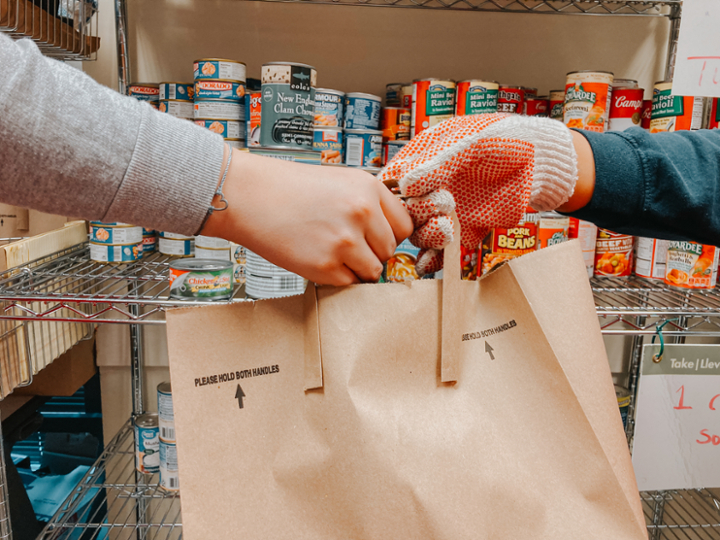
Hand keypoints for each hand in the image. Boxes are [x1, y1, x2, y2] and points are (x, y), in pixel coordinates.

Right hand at [201, 150, 413, 285]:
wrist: (250, 196)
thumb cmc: (291, 189)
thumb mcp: (341, 182)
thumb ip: (370, 205)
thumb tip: (392, 234)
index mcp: (369, 188)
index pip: (405, 226)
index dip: (390, 234)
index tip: (376, 238)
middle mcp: (362, 213)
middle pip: (390, 251)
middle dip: (372, 252)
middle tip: (346, 244)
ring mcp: (344, 241)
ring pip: (373, 271)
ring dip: (356, 268)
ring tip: (331, 252)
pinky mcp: (325, 265)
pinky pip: (348, 283)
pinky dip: (336, 277)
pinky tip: (317, 257)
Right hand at [378, 114, 577, 274]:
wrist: (540, 161)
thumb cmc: (504, 139)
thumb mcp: (469, 143)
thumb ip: (438, 163)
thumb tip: (405, 185)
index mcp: (423, 161)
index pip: (393, 183)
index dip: (395, 194)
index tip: (410, 196)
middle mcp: (430, 190)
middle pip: (404, 213)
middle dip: (417, 215)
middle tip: (443, 207)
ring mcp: (446, 213)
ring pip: (420, 234)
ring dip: (426, 236)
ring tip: (446, 230)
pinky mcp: (464, 232)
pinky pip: (442, 252)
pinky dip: (433, 261)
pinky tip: (430, 264)